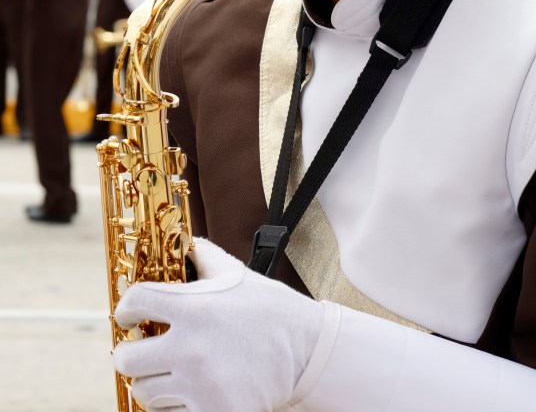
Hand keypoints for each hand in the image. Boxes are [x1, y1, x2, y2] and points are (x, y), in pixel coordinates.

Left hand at [113, 239, 323, 411]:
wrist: (307, 352)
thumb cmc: (270, 309)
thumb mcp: (236, 274)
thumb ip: (203, 257)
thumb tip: (181, 243)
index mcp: (193, 308)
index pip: (135, 303)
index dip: (125, 308)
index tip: (129, 314)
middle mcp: (190, 348)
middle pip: (127, 358)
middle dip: (130, 351)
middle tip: (141, 349)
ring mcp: (199, 385)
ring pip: (144, 391)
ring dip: (149, 381)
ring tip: (163, 372)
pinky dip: (172, 403)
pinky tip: (184, 390)